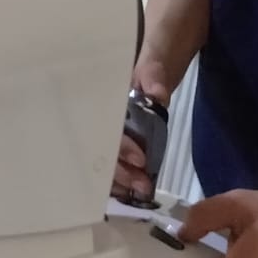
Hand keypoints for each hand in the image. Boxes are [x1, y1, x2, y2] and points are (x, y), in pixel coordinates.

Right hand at [111, 55, 169, 203]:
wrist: (154, 68)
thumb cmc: (149, 66)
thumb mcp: (152, 65)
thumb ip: (153, 78)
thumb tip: (157, 95)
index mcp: (103, 103)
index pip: (105, 129)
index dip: (121, 147)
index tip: (141, 159)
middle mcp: (99, 121)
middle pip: (100, 152)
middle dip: (120, 172)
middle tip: (142, 185)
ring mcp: (107, 134)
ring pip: (102, 162)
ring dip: (119, 180)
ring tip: (141, 191)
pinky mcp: (118, 143)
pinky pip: (112, 164)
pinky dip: (120, 180)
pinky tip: (131, 191)